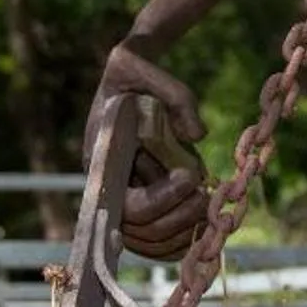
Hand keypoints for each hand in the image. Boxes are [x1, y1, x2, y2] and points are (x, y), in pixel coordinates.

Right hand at [87, 44, 210, 260]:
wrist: (131, 81)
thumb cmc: (133, 73)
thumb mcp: (141, 64)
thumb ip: (172, 94)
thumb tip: (196, 134)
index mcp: (100, 160)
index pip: (124, 203)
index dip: (159, 199)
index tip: (189, 176)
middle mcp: (107, 188)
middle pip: (138, 231)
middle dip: (177, 218)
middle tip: (205, 197)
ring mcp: (124, 199)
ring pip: (148, 242)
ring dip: (182, 232)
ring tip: (207, 206)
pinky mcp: (141, 203)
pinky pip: (155, 241)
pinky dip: (179, 240)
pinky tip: (202, 223)